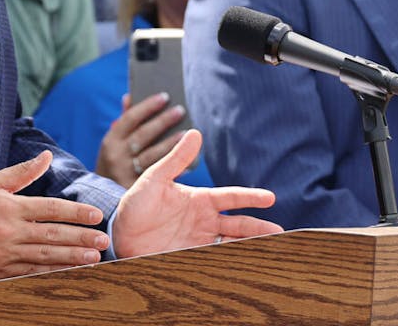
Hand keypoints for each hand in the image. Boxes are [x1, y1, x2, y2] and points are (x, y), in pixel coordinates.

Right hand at [0, 151, 110, 278]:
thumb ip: (24, 171)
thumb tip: (47, 156)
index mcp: (11, 208)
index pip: (50, 209)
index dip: (75, 212)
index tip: (95, 215)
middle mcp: (10, 232)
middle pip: (52, 236)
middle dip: (81, 238)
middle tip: (103, 240)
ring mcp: (5, 255)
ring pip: (44, 257)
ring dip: (71, 258)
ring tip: (93, 257)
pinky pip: (30, 273)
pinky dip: (51, 273)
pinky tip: (69, 271)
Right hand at [96, 92, 186, 186]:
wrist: (105, 204)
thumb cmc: (115, 166)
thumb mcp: (114, 145)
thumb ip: (124, 122)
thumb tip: (129, 97)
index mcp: (111, 141)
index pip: (130, 118)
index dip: (148, 106)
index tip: (165, 96)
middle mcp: (116, 156)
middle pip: (143, 135)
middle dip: (163, 121)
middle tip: (181, 110)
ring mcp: (126, 174)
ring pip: (152, 156)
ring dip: (171, 143)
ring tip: (187, 133)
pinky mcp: (137, 190)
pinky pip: (158, 177)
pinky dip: (173, 168)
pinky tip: (188, 161)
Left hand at [112, 130, 282, 257]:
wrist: (117, 234)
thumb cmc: (136, 203)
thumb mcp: (155, 178)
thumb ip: (175, 159)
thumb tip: (195, 132)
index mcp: (199, 199)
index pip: (231, 197)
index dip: (250, 197)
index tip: (270, 197)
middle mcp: (204, 220)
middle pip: (239, 224)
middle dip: (259, 228)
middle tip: (280, 232)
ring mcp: (199, 240)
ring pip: (232, 243)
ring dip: (250, 246)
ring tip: (270, 251)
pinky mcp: (190, 258)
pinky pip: (216, 259)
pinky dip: (232, 262)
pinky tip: (243, 265)